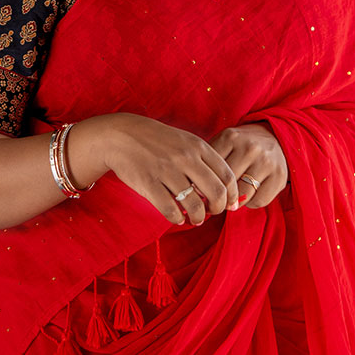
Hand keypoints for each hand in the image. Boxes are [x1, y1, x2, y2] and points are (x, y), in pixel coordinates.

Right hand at [94, 113, 239, 226]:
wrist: (121, 136)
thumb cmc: (157, 141)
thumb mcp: (184, 141)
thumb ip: (203, 160)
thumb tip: (223, 189)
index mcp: (197, 146)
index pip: (226, 175)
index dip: (233, 194)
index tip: (232, 204)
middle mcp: (185, 158)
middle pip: (216, 192)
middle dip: (219, 208)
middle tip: (213, 212)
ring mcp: (167, 171)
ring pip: (194, 205)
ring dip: (198, 218)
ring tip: (196, 219)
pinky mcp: (149, 184)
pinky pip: (171, 210)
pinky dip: (177, 219)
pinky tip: (177, 217)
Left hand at [208, 123, 288, 208]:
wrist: (273, 136)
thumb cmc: (240, 145)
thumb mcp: (223, 143)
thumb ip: (209, 162)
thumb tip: (193, 191)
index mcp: (230, 137)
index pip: (210, 169)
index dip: (202, 184)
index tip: (201, 191)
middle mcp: (249, 148)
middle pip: (226, 184)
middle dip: (218, 196)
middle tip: (215, 200)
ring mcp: (266, 162)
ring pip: (242, 195)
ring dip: (235, 202)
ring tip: (231, 199)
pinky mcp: (279, 176)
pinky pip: (259, 201)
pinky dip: (251, 203)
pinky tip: (249, 195)